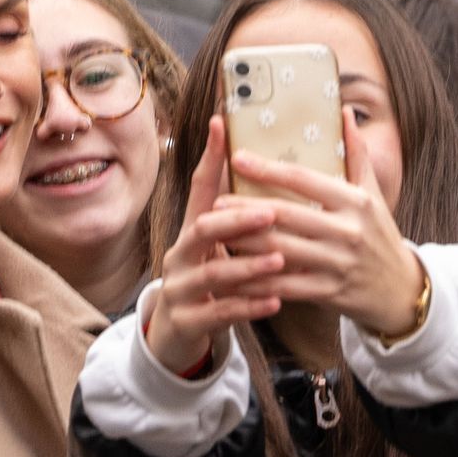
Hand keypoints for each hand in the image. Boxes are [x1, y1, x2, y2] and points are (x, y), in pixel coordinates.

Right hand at [145, 117, 285, 372]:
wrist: (177, 331)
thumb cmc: (210, 278)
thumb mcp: (218, 244)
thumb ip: (239, 212)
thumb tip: (264, 163)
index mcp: (191, 229)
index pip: (200, 187)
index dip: (210, 156)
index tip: (221, 125)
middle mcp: (180, 253)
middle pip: (202, 228)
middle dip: (237, 220)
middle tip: (272, 212)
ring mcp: (180, 287)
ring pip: (213, 274)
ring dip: (248, 266)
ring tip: (281, 258)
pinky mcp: (186, 320)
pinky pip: (219, 313)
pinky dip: (248, 307)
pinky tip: (276, 301)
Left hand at [220, 108, 426, 336]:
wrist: (403, 289)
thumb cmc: (380, 234)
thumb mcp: (373, 194)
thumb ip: (356, 155)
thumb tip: (345, 112)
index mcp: (356, 202)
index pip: (304, 180)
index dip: (268, 169)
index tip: (238, 159)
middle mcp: (348, 231)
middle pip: (286, 215)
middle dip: (247, 208)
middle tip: (217, 200)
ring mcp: (338, 263)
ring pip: (281, 250)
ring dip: (245, 242)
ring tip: (216, 232)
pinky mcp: (330, 291)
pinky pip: (285, 285)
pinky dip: (257, 280)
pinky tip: (233, 273)